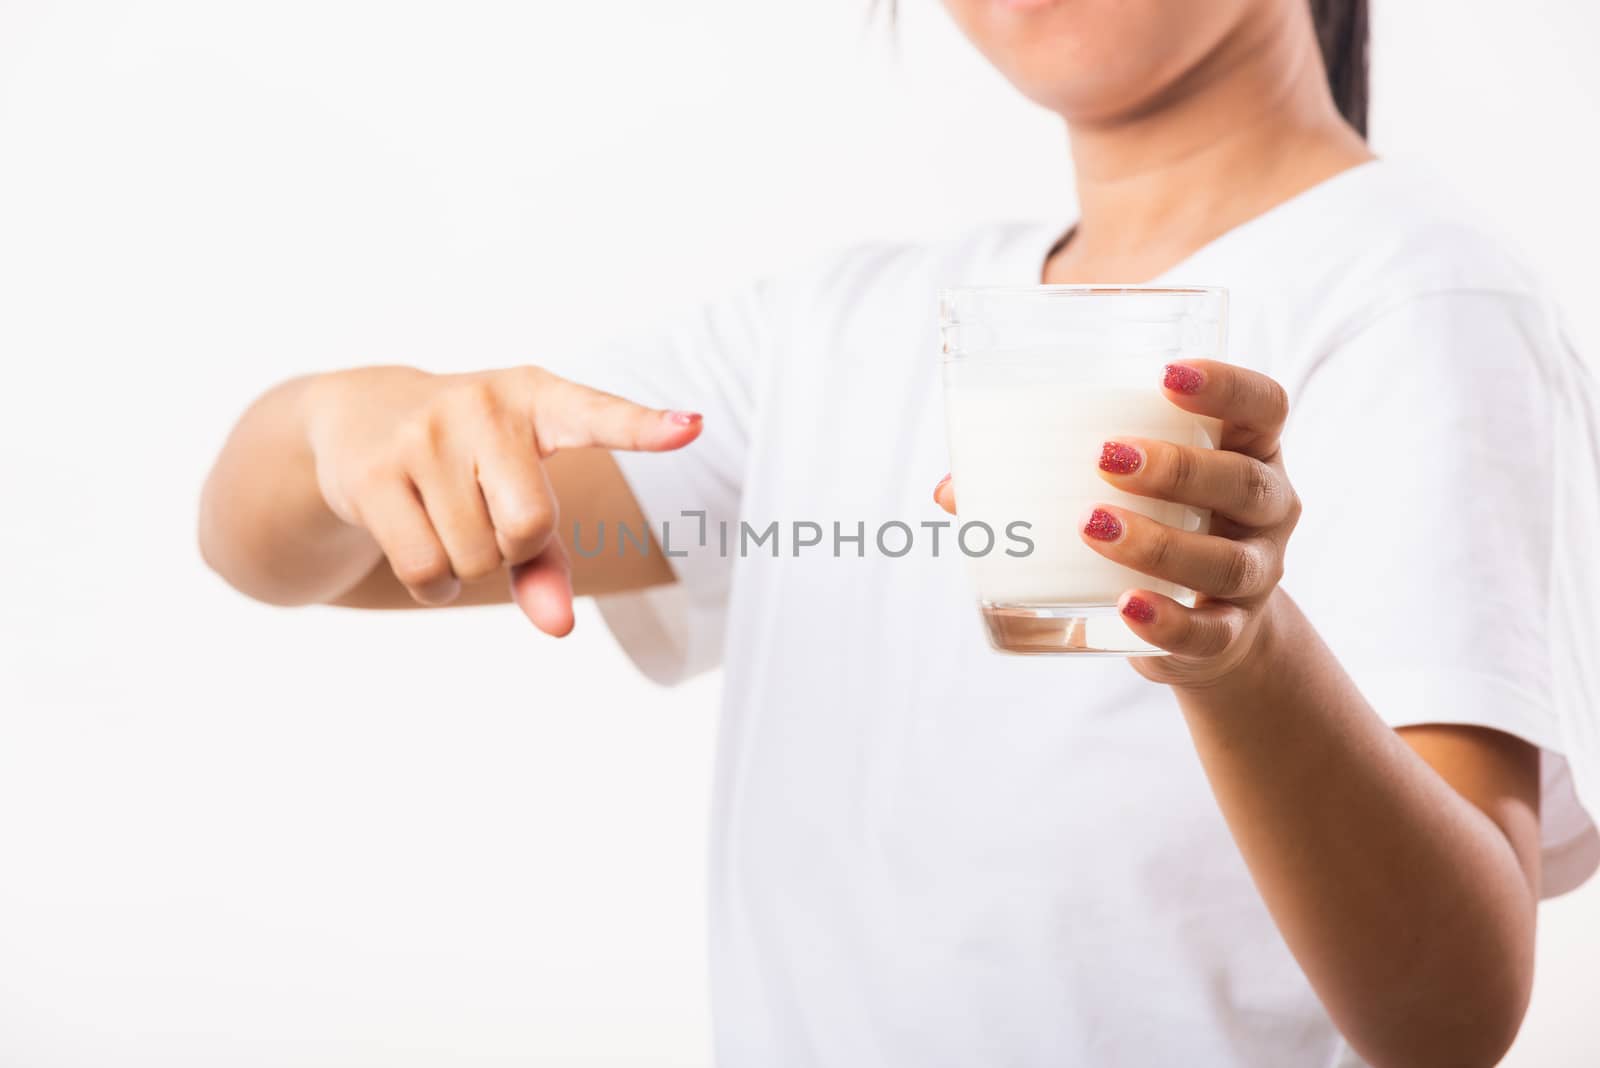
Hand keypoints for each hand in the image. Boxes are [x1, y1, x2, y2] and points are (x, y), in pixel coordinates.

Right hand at [303, 365, 700, 633]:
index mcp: (536, 397)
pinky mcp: (374, 474)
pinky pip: (427, 572)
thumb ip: (549, 559)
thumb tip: (559, 627)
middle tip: (488, 518)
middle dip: (515, 550)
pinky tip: (420, 547)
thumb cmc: (466, 459)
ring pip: (476, 558)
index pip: (596, 414)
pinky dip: (434, 587)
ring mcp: (424, 435)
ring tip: (445, 518)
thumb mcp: (513, 487)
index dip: (642, 427)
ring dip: (469, 566)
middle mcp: (482, 406)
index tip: (688, 428)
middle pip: (532, 529)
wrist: (357, 418)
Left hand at [934, 360, 1298, 686]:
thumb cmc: (1158, 528)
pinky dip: (1167, 621)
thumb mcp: (1128, 491)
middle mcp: (1267, 509)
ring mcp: (1256, 576)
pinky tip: (1127, 606)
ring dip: (1159, 542)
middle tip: (1105, 456)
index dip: (1225, 385)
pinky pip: (1208, 632)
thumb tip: (950, 490)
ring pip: (1226, 560)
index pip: (1263, 405)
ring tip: (1092, 526)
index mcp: (1246, 451)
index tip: (1166, 375)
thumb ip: (1049, 477)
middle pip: (1242, 481)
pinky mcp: (1230, 635)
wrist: (1208, 627)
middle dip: (1176, 466)